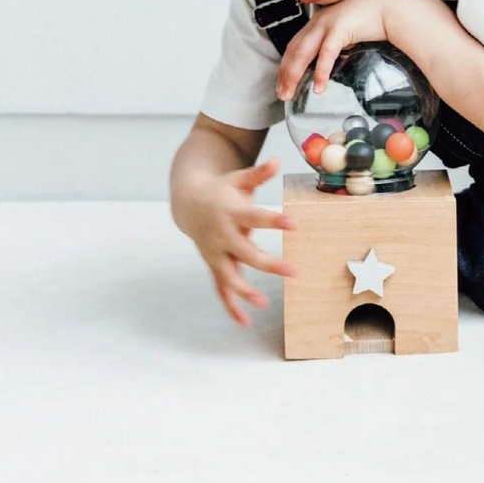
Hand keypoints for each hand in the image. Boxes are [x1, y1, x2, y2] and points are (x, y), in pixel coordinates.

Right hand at [176, 158, 296, 327]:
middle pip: (245, 253)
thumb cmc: (222, 189)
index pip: (255, 217)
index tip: (294, 224)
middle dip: (268, 263)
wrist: (189, 203)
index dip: (273, 220)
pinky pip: (221, 289)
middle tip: (292, 271)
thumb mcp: (239, 178)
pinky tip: (244, 322)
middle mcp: (222, 236)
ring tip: (263, 303)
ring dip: (244, 291)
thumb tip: (277, 160)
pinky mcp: (214, 265)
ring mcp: (216, 253)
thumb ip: (258, 173)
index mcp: (231, 212)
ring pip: (229, 277)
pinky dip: (230, 306)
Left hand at [275, 0, 396, 100]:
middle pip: (293, 51)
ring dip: (294, 75)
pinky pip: (326, 53)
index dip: (285, 66)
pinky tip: (319, 86)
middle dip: (285, 74)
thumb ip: (335, 44)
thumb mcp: (346, 32)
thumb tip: (332, 65)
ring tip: (290, 93)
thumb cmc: (370, 17)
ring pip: (302, 53)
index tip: (282, 83)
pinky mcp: (340, 28)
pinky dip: (320, 71)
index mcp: (318, 23)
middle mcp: (318, 22)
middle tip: (282, 94)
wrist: (388, 3)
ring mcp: (327, 24)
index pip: (294, 47)